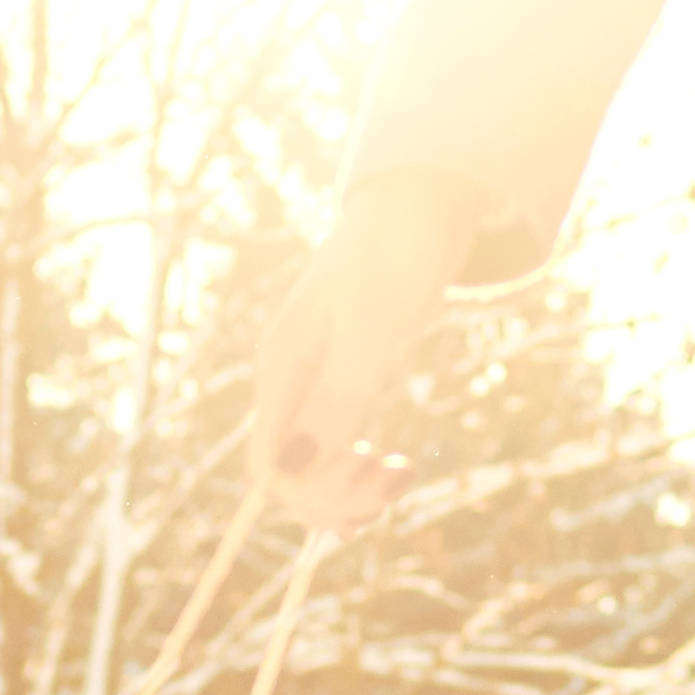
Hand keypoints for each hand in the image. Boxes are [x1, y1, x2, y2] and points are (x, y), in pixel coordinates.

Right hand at [255, 174, 485, 527]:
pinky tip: (392, 464)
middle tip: (398, 484)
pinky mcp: (342, 366)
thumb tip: (293, 468)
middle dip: (334, 495)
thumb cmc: (400, 255)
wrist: (424, 198)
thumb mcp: (372, 332)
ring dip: (348, 486)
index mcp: (282, 367)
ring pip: (310, 457)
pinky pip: (334, 434)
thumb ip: (334, 401)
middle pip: (287, 469)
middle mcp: (287, 374)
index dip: (314, 496)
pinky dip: (358, 463)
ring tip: (400, 480)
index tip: (376, 490)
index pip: (270, 466)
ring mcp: (313, 371)